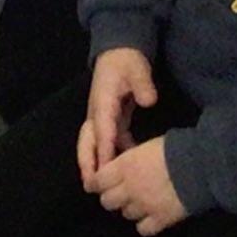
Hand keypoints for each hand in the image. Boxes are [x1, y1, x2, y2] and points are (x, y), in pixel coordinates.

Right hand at [78, 47, 156, 185]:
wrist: (119, 50)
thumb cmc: (126, 60)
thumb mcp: (137, 68)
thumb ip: (142, 84)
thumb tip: (149, 101)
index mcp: (102, 101)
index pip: (101, 130)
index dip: (103, 151)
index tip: (104, 171)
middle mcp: (97, 112)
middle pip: (86, 142)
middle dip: (87, 163)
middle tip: (91, 185)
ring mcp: (101, 116)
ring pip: (93, 144)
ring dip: (96, 163)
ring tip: (103, 185)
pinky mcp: (109, 119)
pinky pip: (106, 141)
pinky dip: (110, 155)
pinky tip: (123, 167)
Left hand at [87, 135, 185, 235]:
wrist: (201, 166)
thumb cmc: (176, 148)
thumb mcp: (148, 146)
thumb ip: (131, 159)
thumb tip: (123, 166)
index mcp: (125, 167)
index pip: (97, 181)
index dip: (95, 184)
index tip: (96, 184)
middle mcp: (129, 188)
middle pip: (107, 201)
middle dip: (112, 197)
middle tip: (121, 192)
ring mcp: (144, 206)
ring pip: (125, 214)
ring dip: (130, 208)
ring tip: (140, 202)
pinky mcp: (160, 220)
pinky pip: (143, 229)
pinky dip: (145, 224)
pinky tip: (151, 217)